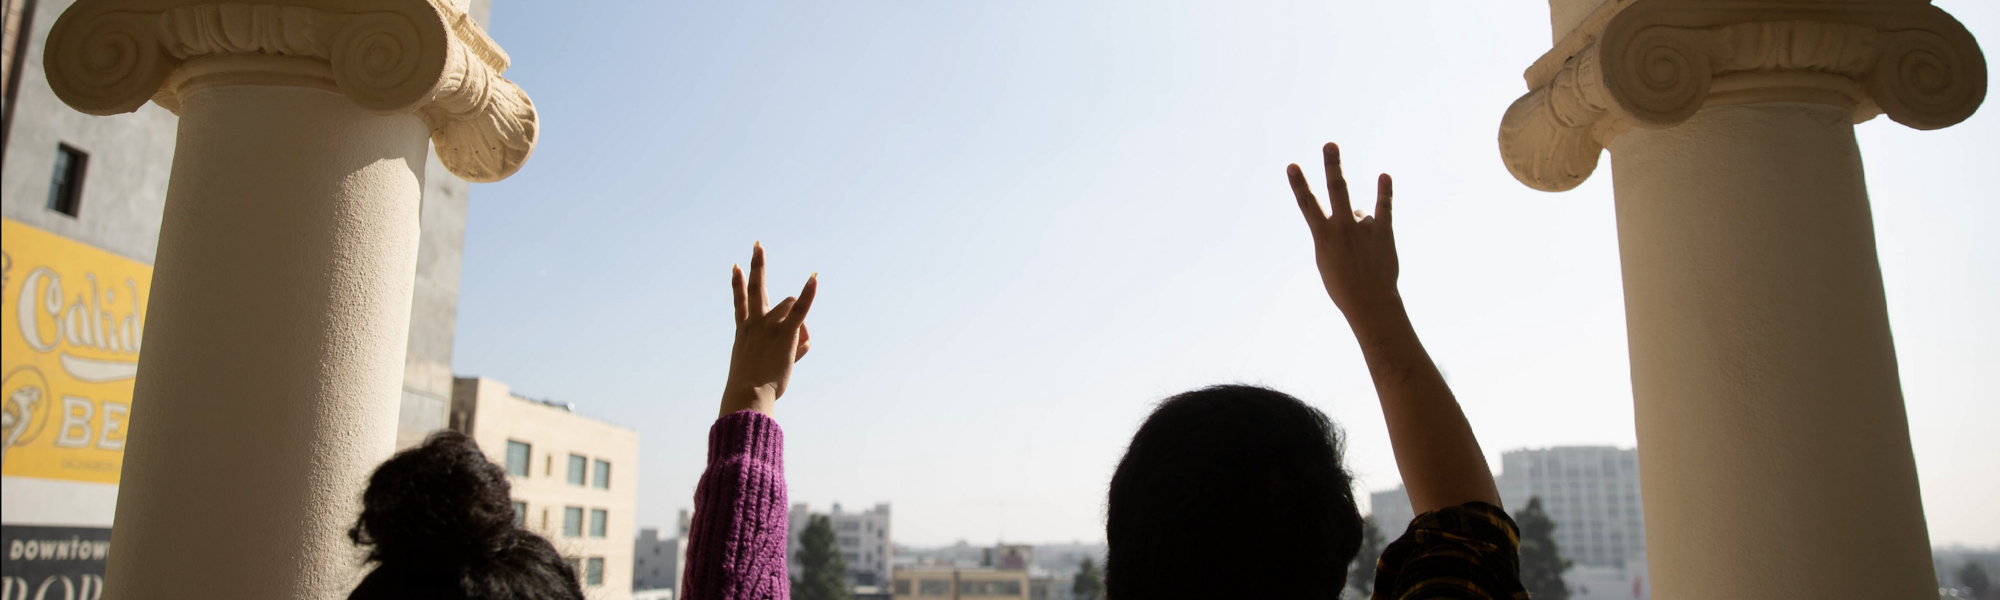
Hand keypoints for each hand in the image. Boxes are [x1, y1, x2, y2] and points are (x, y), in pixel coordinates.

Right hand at [720, 242, 816, 417]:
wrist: (748, 393)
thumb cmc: (754, 387)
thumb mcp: (765, 366)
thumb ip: (790, 348)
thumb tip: (808, 341)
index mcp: (744, 330)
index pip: (740, 301)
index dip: (737, 283)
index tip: (736, 265)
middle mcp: (754, 323)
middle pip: (755, 287)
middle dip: (757, 264)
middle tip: (758, 246)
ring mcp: (769, 325)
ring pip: (789, 305)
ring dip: (797, 322)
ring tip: (792, 348)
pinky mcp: (785, 332)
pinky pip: (800, 309)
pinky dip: (809, 294)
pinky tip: (814, 277)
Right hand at [1287, 143, 1402, 334]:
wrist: (1369, 303)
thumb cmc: (1344, 285)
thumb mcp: (1328, 260)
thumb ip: (1338, 232)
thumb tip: (1357, 212)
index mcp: (1323, 236)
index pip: (1307, 204)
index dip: (1299, 184)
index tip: (1293, 165)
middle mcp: (1343, 227)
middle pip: (1337, 190)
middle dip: (1333, 165)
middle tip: (1331, 144)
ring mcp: (1364, 228)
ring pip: (1361, 212)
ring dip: (1360, 227)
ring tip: (1363, 253)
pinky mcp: (1384, 232)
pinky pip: (1385, 207)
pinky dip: (1385, 191)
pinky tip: (1384, 176)